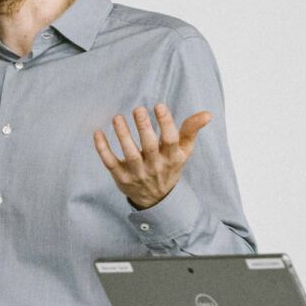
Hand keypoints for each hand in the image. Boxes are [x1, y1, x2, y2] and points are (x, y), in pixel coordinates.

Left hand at [93, 103, 211, 209]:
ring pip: (129, 154)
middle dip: (143, 127)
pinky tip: (98, 132)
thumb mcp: (183, 151)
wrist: (157, 199)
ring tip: (118, 117)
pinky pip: (110, 162)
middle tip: (138, 109)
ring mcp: (137, 173)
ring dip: (123, 135)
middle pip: (149, 146)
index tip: (159, 106)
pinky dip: (103, 149)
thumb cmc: (170, 166)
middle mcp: (155, 166)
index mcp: (172, 158)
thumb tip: (207, 114)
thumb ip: (191, 130)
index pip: (171, 140)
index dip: (166, 123)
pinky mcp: (121, 178)